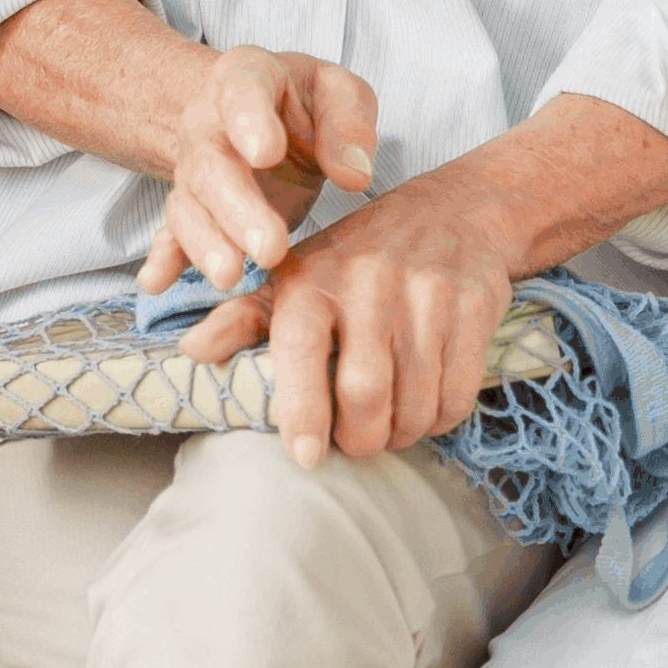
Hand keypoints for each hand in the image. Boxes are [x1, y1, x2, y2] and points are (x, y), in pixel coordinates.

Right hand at [136, 41, 378, 309]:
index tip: (266, 153)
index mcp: (246, 77)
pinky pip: (172, 231)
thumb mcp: (340, 94)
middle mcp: (207, 122)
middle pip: (212, 163)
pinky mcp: (192, 207)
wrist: (257, 116)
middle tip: (270, 246)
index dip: (250, 120)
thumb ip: (349, 125)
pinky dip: (165, 257)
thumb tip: (355, 175)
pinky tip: (156, 281)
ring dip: (206, 242)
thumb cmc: (305, 102)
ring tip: (230, 276)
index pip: (242, 92)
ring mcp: (193, 167)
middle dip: (237, 208)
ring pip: (190, 204)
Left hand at [183, 146, 543, 469]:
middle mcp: (369, 282)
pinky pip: (457, 392)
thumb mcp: (295, 275)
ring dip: (402, 433)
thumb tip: (192, 353)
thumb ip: (244, 318)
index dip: (302, 409)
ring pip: (414, 400)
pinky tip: (426, 410)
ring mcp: (427, 295)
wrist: (455, 213)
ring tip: (391, 429)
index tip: (306, 455)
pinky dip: (440, 418)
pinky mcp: (474, 308)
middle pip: (364, 390)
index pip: (301, 348)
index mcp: (314, 278)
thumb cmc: (359, 258)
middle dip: (360, 437)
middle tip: (356, 443)